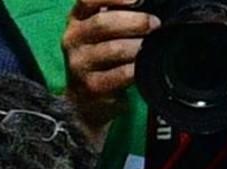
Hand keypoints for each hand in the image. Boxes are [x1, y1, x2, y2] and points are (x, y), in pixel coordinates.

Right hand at [62, 0, 159, 147]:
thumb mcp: (100, 32)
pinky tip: (142, 66)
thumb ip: (115, 13)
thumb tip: (145, 3)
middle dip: (135, 21)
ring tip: (150, 46)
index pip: (87, 0)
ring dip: (139, 45)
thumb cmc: (99, 57)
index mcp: (76, 20)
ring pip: (114, 48)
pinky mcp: (91, 86)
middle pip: (102, 23)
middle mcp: (73, 40)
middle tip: (154, 24)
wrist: (84, 100)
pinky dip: (136, 68)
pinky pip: (121, 73)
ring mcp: (79, 65)